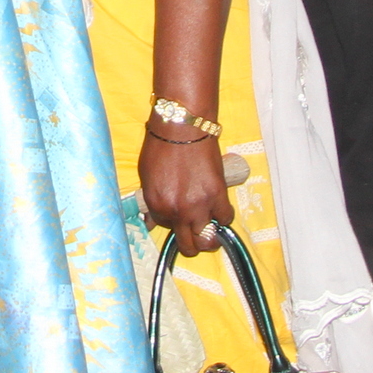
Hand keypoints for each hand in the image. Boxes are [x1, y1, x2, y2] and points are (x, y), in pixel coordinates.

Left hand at [137, 133, 233, 251]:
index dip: (172, 222)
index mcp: (157, 206)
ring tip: (210, 229)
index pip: (166, 228)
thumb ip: (151, 202)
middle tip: (196, 236)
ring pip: (208, 240)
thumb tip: (150, 222)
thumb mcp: (147, 177)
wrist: (183, 127)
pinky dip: (224, 216)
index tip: (177, 216)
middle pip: (188, 245)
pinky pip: (226, 218)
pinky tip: (219, 209)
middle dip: (192, 244)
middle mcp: (177, 211)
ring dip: (210, 237)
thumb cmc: (162, 146)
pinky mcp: (218, 195)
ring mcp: (199, 205)